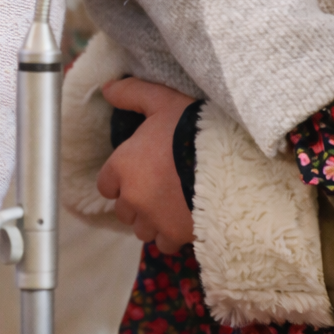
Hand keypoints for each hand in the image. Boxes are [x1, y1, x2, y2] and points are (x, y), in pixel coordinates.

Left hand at [97, 78, 195, 253]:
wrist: (228, 163)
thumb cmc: (190, 128)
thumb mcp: (161, 101)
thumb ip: (131, 93)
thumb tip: (107, 89)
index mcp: (122, 166)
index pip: (105, 184)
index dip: (119, 179)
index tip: (136, 172)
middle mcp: (131, 197)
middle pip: (123, 210)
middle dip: (136, 201)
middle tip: (157, 188)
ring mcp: (153, 220)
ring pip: (142, 229)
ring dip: (152, 220)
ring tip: (171, 205)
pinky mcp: (176, 236)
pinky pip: (164, 244)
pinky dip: (171, 235)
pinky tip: (184, 219)